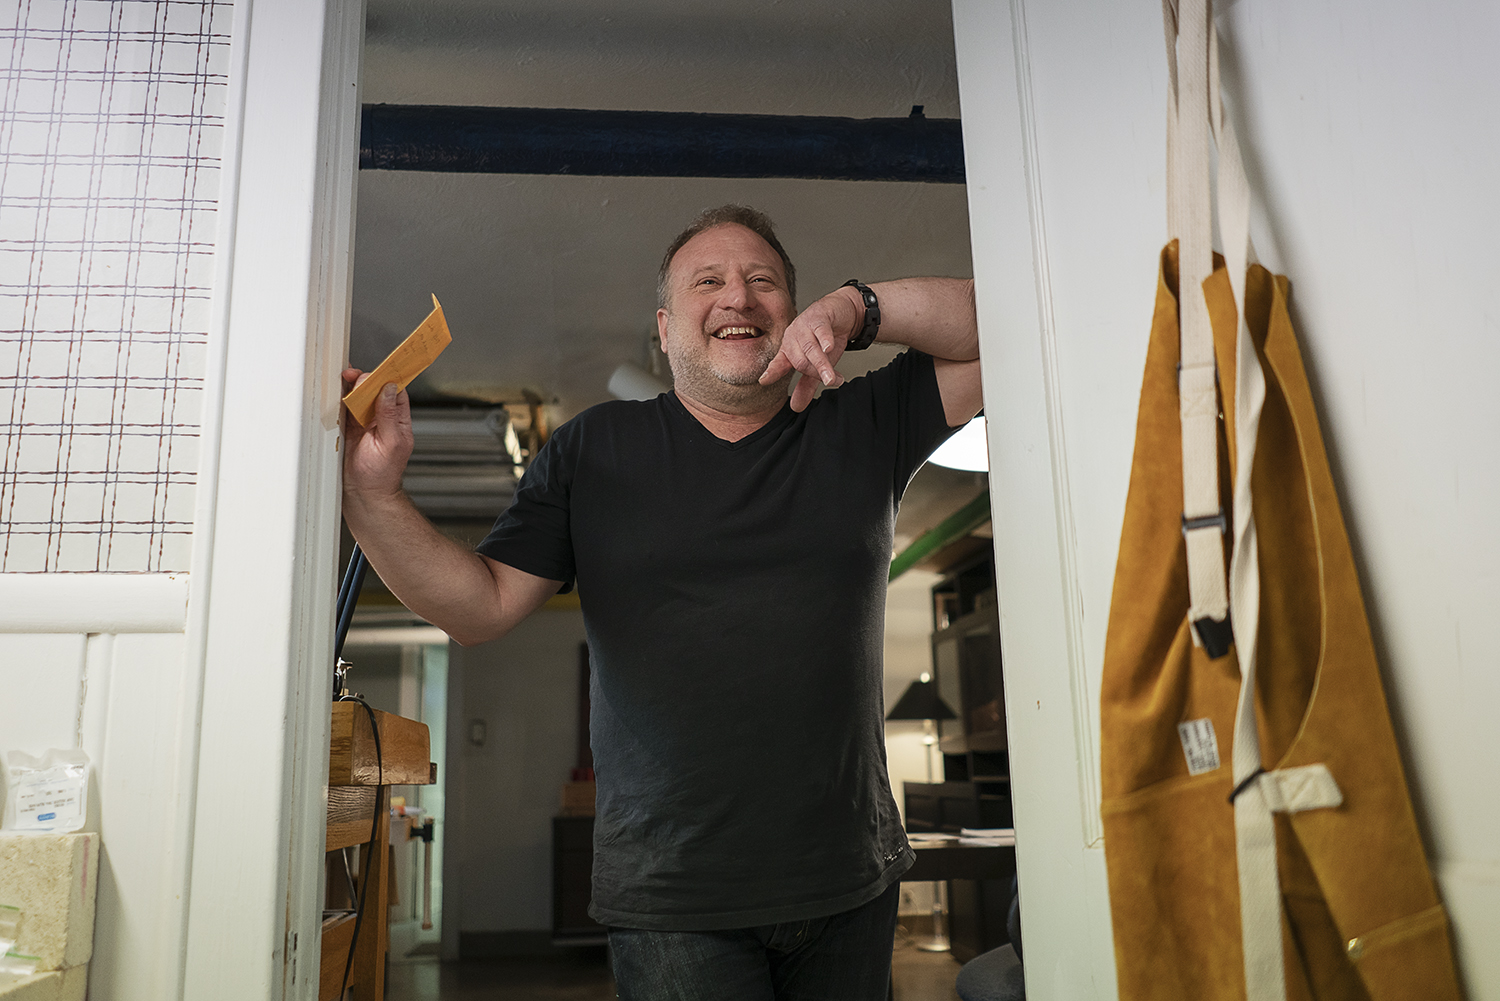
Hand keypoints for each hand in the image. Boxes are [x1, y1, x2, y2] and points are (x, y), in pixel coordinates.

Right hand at [342, 368, 413, 503]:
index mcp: (399, 421)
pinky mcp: (350, 428)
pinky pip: (346, 408)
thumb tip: (389, 389)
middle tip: (356, 376)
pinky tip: (339, 392)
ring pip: (360, 397)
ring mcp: (365, 423)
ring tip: (346, 379)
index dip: (389, 378)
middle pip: (376, 390)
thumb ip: (389, 415)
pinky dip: (341, 399)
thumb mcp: (391, 443)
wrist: (363, 493)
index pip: (396, 392)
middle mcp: (383, 419)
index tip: (381, 368)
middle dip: (367, 380)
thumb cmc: (382, 475)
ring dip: (353, 387)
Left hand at [758, 287, 862, 410]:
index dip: (772, 372)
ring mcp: (805, 325)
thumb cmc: (827, 337)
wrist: (842, 311)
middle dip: (814, 373)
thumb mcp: (818, 364)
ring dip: (821, 364)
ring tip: (832, 378)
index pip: (779, 363)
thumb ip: (807, 385)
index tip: (764, 381)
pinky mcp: (820, 317)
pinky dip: (825, 339)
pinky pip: (820, 330)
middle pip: (799, 360)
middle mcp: (793, 336)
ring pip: (810, 348)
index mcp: (789, 348)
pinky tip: (829, 347)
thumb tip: (796, 408)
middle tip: (830, 381)